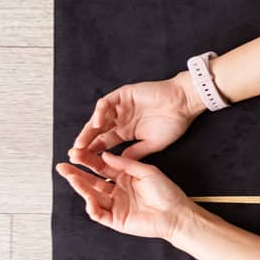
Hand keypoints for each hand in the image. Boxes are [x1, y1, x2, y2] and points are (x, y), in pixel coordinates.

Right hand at [56, 150, 195, 241]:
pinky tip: (89, 198)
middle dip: (77, 173)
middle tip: (63, 166)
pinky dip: (92, 207)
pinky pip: (99, 214)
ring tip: (71, 176)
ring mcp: (115, 206)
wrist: (177, 213)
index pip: (101, 168)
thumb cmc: (166, 192)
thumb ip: (125, 164)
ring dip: (81, 187)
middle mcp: (117, 191)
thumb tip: (105, 155)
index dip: (88, 161)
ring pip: (92, 196)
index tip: (76, 153)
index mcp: (124, 178)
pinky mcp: (116, 220)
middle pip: (92, 181)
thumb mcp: (147, 171)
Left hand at [71, 76, 196, 168]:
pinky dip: (100, 113)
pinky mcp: (123, 95)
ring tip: (80, 143)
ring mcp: (120, 107)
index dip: (93, 153)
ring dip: (88, 131)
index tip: (83, 165)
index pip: (104, 143)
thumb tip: (119, 165)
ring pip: (98, 119)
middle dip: (85, 143)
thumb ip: (135, 153)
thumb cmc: (174, 123)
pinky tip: (97, 124)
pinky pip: (106, 103)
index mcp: (126, 132)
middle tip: (74, 155)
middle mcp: (120, 119)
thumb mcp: (153, 144)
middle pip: (97, 132)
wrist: (184, 103)